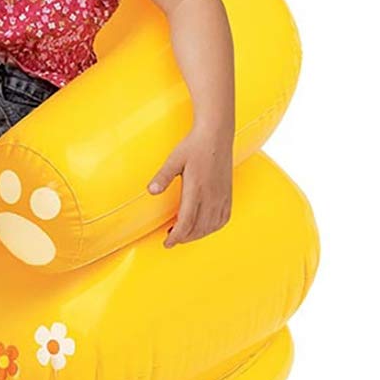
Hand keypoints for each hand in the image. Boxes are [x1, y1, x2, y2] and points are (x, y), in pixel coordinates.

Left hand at [147, 125, 233, 247]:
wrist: (216, 135)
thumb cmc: (193, 146)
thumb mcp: (174, 159)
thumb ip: (163, 176)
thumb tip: (150, 191)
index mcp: (197, 189)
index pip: (186, 222)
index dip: (176, 237)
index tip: (167, 243)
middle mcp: (212, 196)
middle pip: (198, 228)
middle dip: (184, 238)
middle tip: (171, 239)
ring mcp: (222, 196)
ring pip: (211, 226)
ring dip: (197, 235)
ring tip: (184, 233)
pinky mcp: (228, 194)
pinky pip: (223, 219)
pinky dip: (212, 228)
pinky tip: (203, 226)